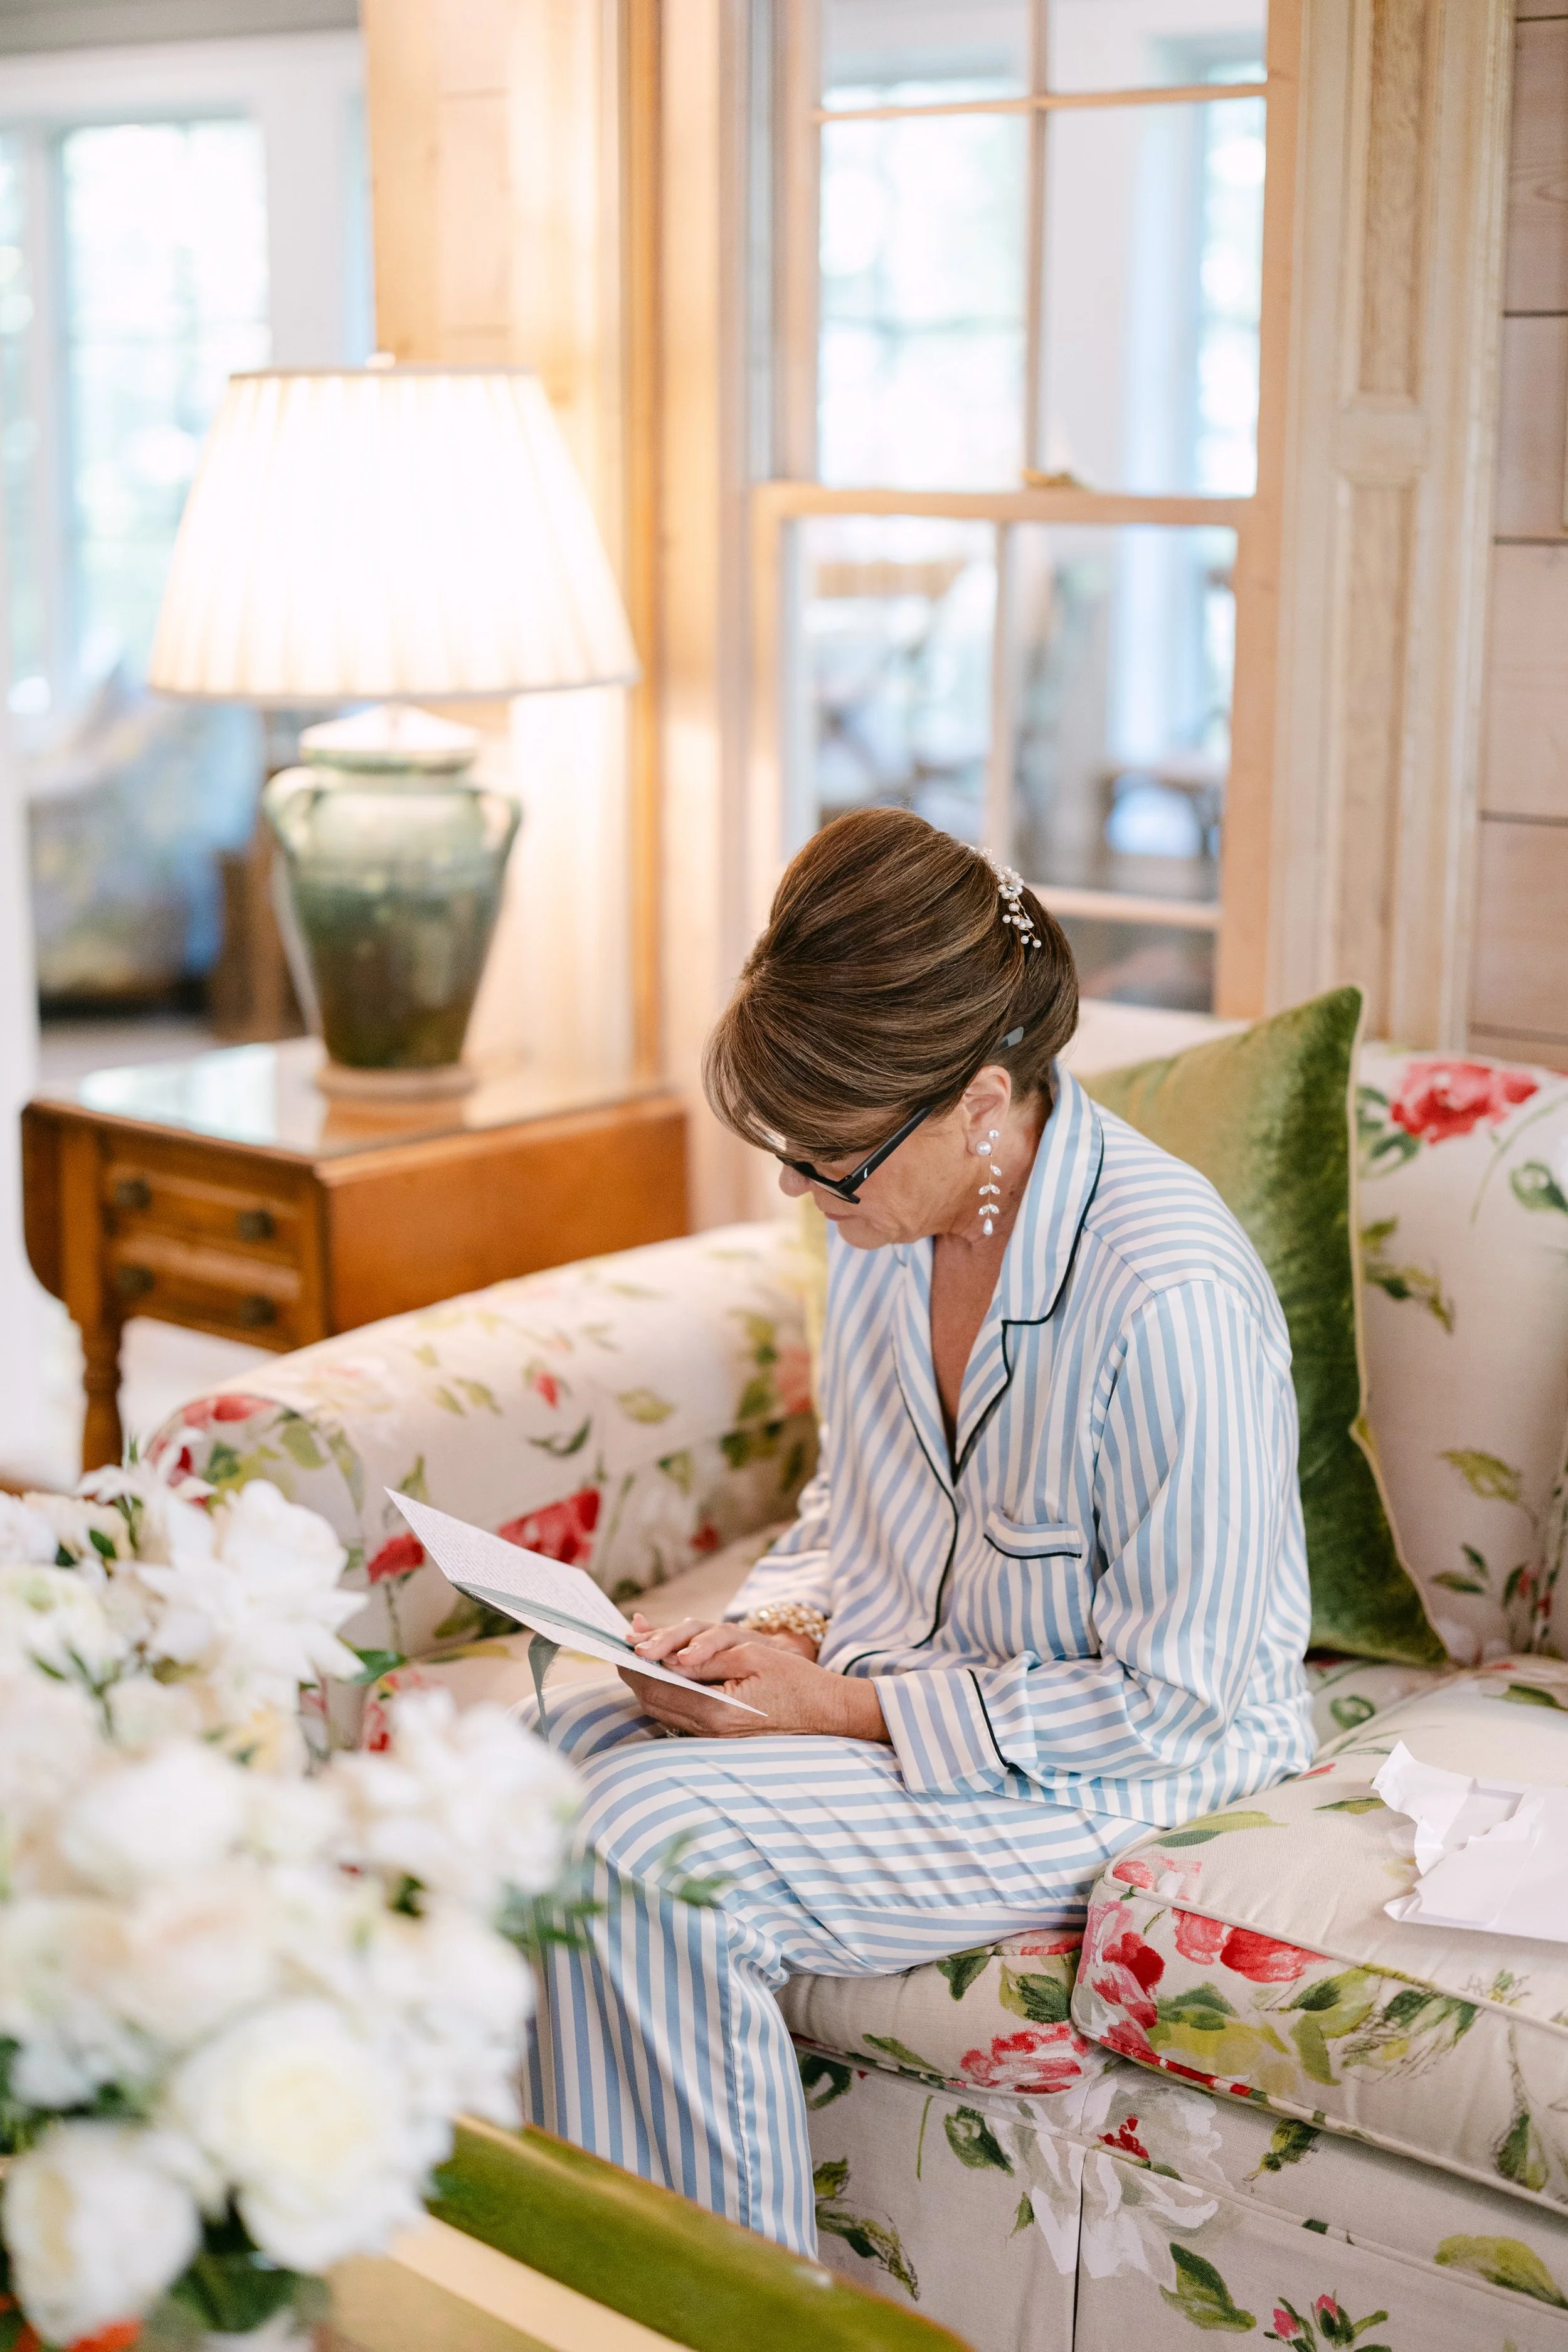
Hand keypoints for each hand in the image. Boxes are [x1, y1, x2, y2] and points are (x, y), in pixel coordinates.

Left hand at [620, 1617, 887, 1741]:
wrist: (825, 1711)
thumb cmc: (793, 1679)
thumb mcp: (749, 1657)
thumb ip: (703, 1659)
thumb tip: (665, 1658)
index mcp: (714, 1710)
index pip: (658, 1687)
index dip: (636, 1664)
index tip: (624, 1641)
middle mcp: (708, 1728)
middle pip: (653, 1700)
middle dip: (635, 1670)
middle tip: (626, 1641)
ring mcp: (712, 1735)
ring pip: (662, 1708)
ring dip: (647, 1680)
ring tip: (641, 1651)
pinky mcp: (717, 1732)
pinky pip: (678, 1712)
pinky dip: (665, 1690)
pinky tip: (663, 1670)